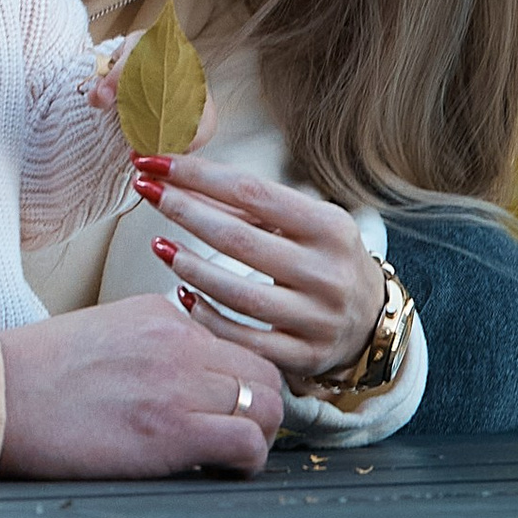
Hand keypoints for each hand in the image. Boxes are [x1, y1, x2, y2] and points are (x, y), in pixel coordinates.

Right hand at [0, 293, 282, 479]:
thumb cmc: (36, 377)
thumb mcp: (103, 333)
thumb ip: (150, 346)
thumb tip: (181, 378)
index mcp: (161, 313)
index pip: (236, 342)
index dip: (238, 381)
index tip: (225, 407)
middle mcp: (179, 339)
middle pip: (265, 371)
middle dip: (261, 406)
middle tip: (235, 435)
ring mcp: (179, 382)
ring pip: (269, 405)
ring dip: (258, 435)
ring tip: (226, 457)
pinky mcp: (172, 430)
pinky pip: (249, 444)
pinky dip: (246, 462)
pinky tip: (217, 470)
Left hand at [124, 153, 383, 381]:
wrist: (371, 319)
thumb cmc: (326, 258)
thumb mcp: (306, 222)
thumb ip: (252, 206)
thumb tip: (183, 179)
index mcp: (329, 227)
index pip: (252, 192)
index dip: (199, 176)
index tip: (156, 161)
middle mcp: (326, 273)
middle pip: (239, 239)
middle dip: (184, 211)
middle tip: (147, 192)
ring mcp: (316, 319)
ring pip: (237, 294)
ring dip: (189, 266)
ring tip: (160, 246)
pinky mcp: (302, 356)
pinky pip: (242, 339)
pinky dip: (206, 317)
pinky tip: (182, 294)